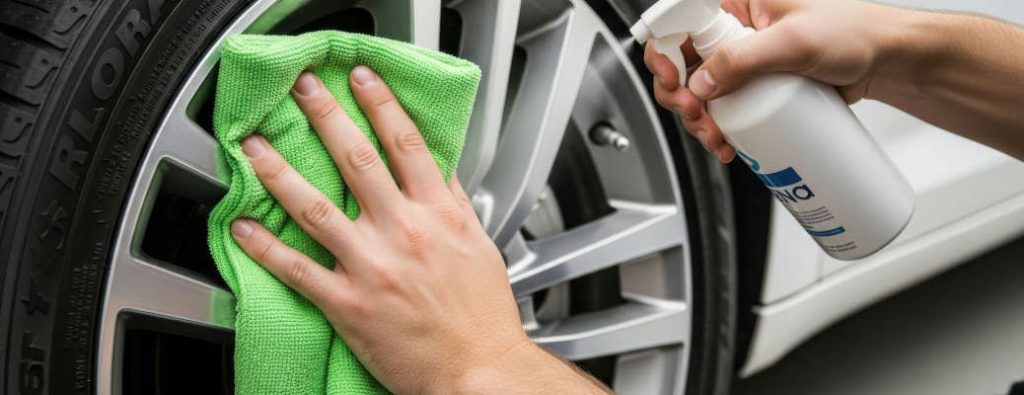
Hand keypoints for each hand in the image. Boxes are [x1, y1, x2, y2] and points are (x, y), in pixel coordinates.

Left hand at [229, 68, 608, 393]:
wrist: (478, 370)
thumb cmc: (482, 315)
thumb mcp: (479, 244)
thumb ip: (453, 201)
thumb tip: (437, 166)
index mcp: (438, 214)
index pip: (406, 143)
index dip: (380, 103)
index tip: (360, 78)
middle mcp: (403, 232)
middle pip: (356, 160)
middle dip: (325, 116)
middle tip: (301, 89)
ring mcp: (372, 266)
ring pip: (315, 207)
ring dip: (278, 172)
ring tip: (254, 148)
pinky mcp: (348, 303)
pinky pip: (297, 269)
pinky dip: (265, 247)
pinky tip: (242, 227)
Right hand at [644, 0, 901, 162]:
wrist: (886, 61)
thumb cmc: (855, 32)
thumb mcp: (795, 41)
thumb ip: (744, 58)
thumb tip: (701, 82)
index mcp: (737, 4)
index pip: (680, 22)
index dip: (664, 52)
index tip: (670, 78)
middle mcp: (735, 31)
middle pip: (682, 63)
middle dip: (679, 95)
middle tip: (695, 113)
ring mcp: (744, 62)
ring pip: (699, 92)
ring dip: (698, 120)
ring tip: (717, 136)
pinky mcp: (755, 89)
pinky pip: (724, 109)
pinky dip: (718, 130)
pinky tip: (727, 143)